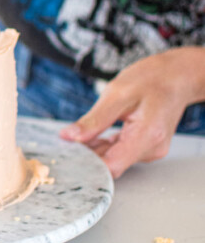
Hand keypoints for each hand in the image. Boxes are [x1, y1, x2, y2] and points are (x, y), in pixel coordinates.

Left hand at [60, 48, 204, 177]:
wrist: (177, 75)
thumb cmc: (152, 79)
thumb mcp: (117, 93)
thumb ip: (94, 120)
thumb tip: (70, 137)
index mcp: (147, 136)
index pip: (112, 166)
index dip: (87, 164)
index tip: (68, 155)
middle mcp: (151, 148)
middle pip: (111, 164)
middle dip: (86, 156)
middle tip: (65, 143)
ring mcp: (150, 149)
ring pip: (114, 159)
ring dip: (94, 150)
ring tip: (76, 137)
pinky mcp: (146, 146)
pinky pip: (120, 152)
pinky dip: (104, 146)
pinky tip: (91, 137)